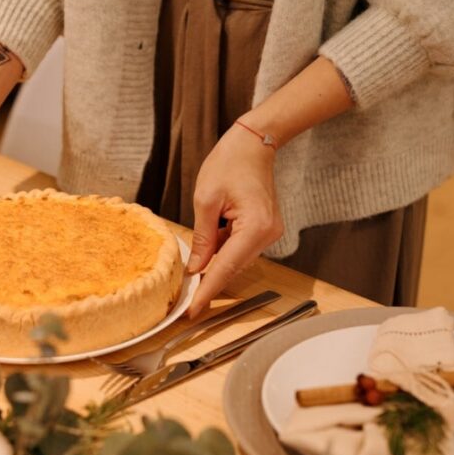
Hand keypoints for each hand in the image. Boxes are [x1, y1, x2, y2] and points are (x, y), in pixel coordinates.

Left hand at [186, 123, 282, 317]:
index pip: (226, 268)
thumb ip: (203, 238)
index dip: (207, 291)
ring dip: (215, 261)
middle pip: (233, 266)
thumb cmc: (230, 162)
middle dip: (208, 278)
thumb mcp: (206, 200)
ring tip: (196, 253)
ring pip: (236, 259)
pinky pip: (240, 248)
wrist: (253, 143)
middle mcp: (267, 234)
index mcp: (255, 227)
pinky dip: (223, 249)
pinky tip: (211, 239)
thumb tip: (197, 269)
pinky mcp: (265, 229)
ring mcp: (269, 233)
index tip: (192, 311)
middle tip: (185, 292)